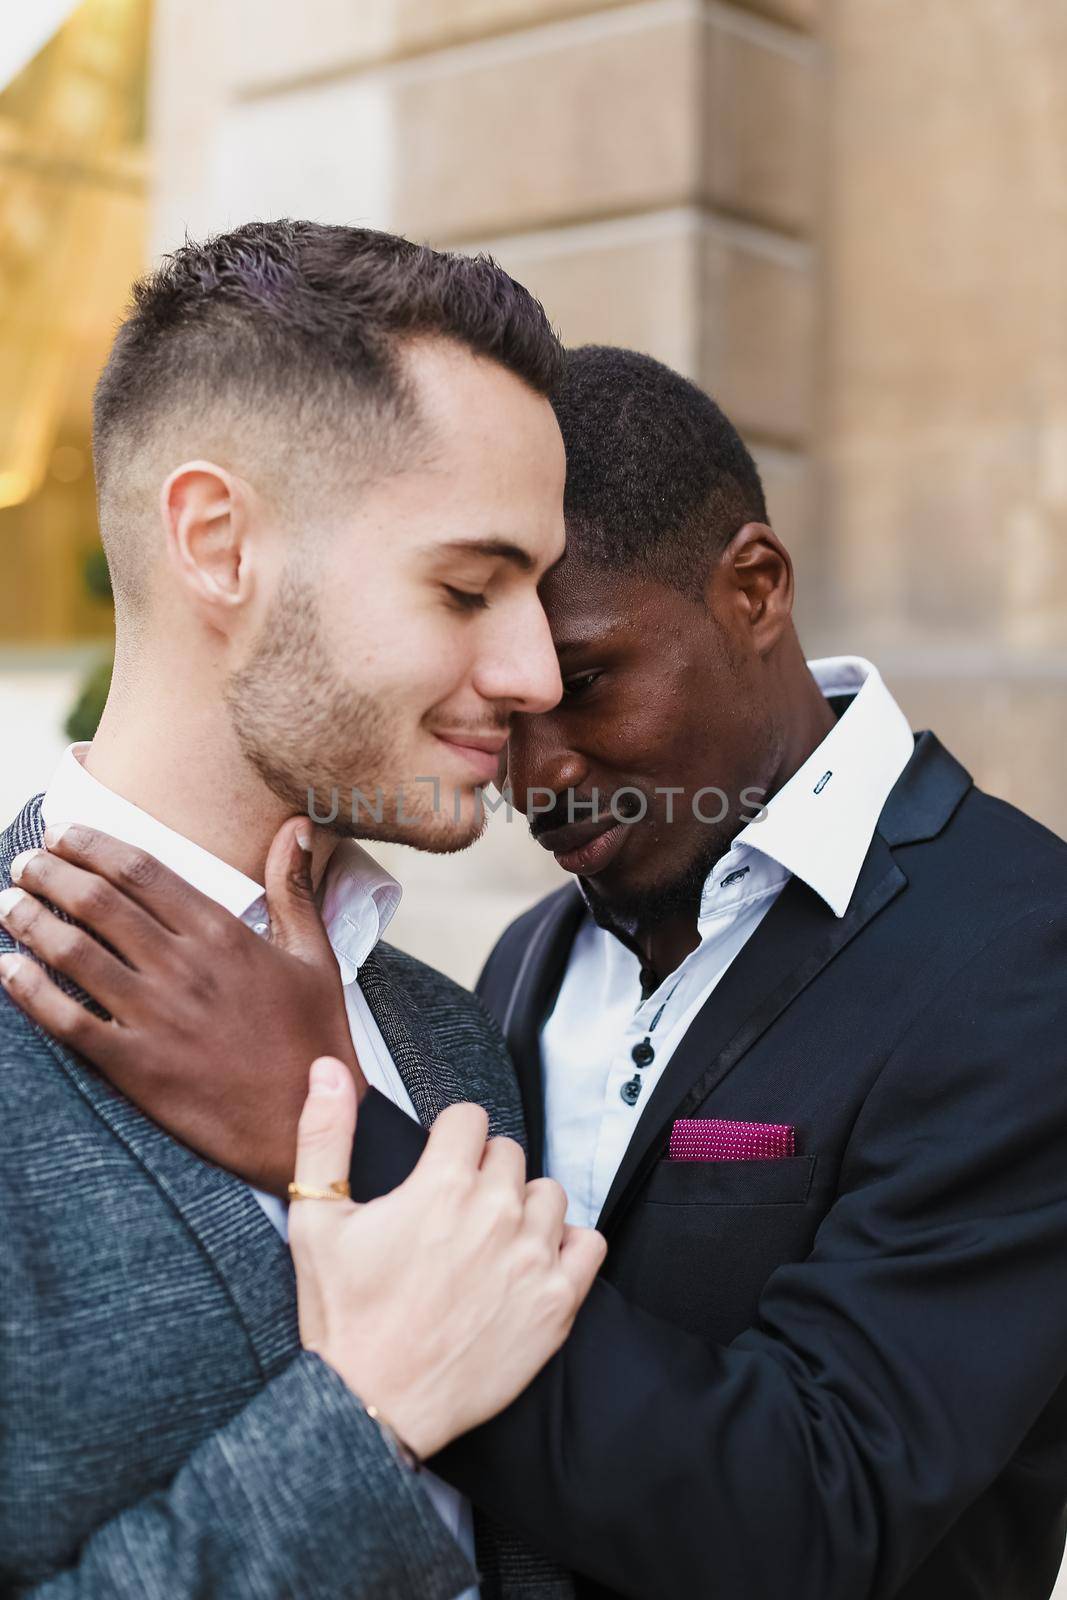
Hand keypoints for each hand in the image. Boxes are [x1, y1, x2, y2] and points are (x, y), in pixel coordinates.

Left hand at [0, 819, 360, 1193]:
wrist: (304, 1122)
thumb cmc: (312, 1039)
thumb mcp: (315, 957)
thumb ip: (293, 889)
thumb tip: (296, 826)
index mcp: (222, 934)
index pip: (141, 872)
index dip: (92, 846)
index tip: (64, 834)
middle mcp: (183, 967)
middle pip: (97, 902)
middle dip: (50, 873)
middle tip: (27, 862)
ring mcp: (155, 1017)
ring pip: (73, 953)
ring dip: (30, 920)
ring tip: (8, 904)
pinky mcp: (135, 1065)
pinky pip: (67, 1021)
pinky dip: (29, 991)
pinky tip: (8, 969)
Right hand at [291, 1057, 606, 1457]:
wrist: (372, 1408)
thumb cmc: (342, 1317)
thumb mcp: (315, 1220)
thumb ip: (324, 1134)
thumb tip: (327, 1069)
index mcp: (441, 1185)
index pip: (470, 1119)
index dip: (450, 1139)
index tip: (438, 1166)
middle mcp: (495, 1213)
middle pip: (509, 1154)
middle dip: (482, 1174)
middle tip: (453, 1215)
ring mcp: (532, 1258)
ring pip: (548, 1194)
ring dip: (523, 1208)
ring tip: (489, 1241)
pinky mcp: (557, 1303)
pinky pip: (587, 1243)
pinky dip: (566, 1247)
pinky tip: (530, 1264)